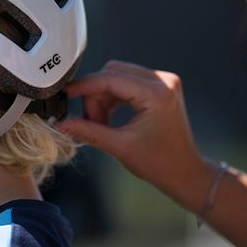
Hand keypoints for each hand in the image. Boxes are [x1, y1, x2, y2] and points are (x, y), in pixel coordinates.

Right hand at [56, 60, 210, 199]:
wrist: (185, 173)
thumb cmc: (160, 163)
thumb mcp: (119, 147)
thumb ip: (88, 131)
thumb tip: (61, 123)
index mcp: (156, 93)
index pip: (110, 79)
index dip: (83, 86)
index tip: (64, 94)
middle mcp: (162, 81)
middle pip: (112, 73)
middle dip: (95, 96)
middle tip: (90, 123)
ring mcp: (163, 82)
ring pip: (118, 77)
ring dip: (103, 98)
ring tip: (101, 125)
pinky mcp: (160, 87)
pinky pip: (127, 83)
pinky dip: (114, 98)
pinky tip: (109, 119)